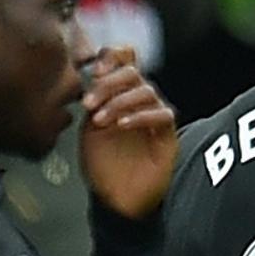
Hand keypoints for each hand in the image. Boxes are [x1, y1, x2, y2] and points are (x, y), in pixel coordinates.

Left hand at [79, 47, 178, 220]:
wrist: (116, 197)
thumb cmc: (102, 164)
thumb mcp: (87, 126)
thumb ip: (92, 99)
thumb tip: (89, 74)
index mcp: (118, 93)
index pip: (123, 59)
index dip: (111, 57)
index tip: (93, 71)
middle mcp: (138, 100)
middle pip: (133, 71)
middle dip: (108, 83)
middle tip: (90, 103)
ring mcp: (154, 116)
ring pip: (145, 90)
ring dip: (119, 102)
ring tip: (101, 121)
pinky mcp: (167, 134)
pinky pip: (161, 114)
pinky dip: (140, 115)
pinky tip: (123, 125)